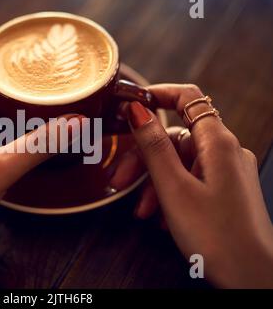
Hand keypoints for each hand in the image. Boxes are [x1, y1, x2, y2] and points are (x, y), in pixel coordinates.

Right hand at [111, 84, 272, 287]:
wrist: (252, 278)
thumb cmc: (218, 237)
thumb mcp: (174, 188)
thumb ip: (154, 146)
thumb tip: (138, 110)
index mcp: (217, 143)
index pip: (188, 98)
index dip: (159, 94)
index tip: (132, 103)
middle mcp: (225, 153)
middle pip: (176, 138)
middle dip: (144, 158)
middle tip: (120, 179)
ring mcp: (226, 173)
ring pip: (180, 164)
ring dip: (154, 184)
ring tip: (141, 212)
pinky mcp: (224, 192)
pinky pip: (190, 182)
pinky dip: (170, 194)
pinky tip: (161, 217)